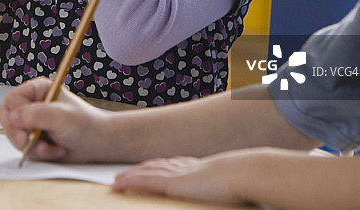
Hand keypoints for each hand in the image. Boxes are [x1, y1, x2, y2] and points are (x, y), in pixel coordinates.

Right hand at [0, 77, 110, 162]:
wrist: (97, 144)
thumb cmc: (84, 124)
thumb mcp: (61, 117)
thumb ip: (36, 115)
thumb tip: (11, 117)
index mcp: (37, 90)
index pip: (11, 100)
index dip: (16, 115)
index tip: (28, 128)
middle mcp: (31, 104)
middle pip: (6, 117)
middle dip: (18, 133)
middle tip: (30, 141)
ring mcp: (31, 123)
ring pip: (12, 135)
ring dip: (30, 146)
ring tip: (50, 148)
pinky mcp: (32, 138)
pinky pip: (22, 148)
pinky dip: (36, 153)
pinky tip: (53, 151)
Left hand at [113, 151, 245, 204]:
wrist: (242, 173)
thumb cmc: (242, 181)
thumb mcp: (229, 186)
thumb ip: (221, 188)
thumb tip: (225, 194)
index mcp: (196, 168)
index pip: (171, 166)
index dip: (156, 168)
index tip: (148, 170)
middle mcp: (183, 167)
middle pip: (155, 167)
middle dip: (138, 171)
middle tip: (123, 176)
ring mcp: (176, 173)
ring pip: (146, 173)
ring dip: (129, 176)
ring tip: (117, 181)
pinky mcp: (171, 183)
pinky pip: (145, 181)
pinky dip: (130, 182)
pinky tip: (119, 184)